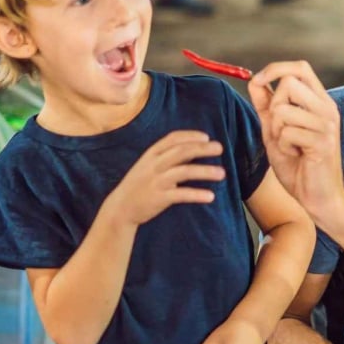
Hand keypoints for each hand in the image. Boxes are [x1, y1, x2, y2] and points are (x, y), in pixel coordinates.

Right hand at [105, 130, 225, 227]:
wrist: (121, 207)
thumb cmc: (140, 184)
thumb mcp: (149, 165)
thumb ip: (169, 157)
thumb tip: (195, 148)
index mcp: (151, 154)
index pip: (172, 139)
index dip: (190, 136)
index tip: (207, 137)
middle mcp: (154, 165)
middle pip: (181, 151)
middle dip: (202, 149)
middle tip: (220, 148)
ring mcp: (156, 181)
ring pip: (184, 172)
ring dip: (205, 171)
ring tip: (222, 173)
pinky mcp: (159, 198)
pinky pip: (181, 195)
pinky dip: (197, 194)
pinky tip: (211, 196)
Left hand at [248, 61, 343, 227]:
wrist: (319, 198)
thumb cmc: (299, 166)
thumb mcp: (276, 131)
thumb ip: (266, 106)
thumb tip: (253, 81)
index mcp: (319, 101)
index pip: (300, 68)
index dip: (275, 69)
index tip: (258, 82)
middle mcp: (327, 108)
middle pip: (289, 83)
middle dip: (273, 106)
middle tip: (279, 129)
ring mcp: (326, 124)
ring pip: (283, 109)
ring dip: (276, 131)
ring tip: (288, 145)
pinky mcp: (322, 142)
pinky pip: (287, 133)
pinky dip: (283, 147)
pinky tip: (295, 156)